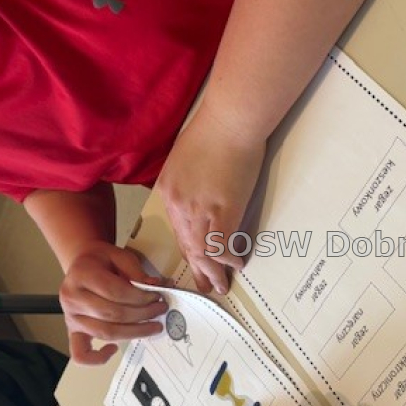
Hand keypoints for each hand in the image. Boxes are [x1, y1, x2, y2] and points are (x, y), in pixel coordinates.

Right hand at [60, 241, 166, 363]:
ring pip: (105, 333)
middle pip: (112, 314)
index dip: (140, 297)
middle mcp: (72, 298)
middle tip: (160, 310)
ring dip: (134, 332)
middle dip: (142, 314)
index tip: (157, 296)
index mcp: (82, 275)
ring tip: (153, 326)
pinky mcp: (73, 331)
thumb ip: (137, 271)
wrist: (82, 264)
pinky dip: (97, 358)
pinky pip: (80, 353)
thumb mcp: (120, 256)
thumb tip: (157, 286)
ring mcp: (71, 317)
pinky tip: (114, 349)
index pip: (115, 292)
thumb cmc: (102, 261)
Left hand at [156, 106, 264, 294]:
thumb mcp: (187, 155)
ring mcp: (199, 210)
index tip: (196, 261)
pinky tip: (238, 264)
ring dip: (213, 272)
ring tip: (222, 286)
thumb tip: (202, 192)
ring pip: (202, 251)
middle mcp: (178, 205)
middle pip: (186, 245)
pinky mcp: (223, 210)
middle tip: (205, 286)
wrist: (230, 119)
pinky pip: (222, 245)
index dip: (189, 249)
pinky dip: (229, 258)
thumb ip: (189, 178)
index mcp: (167, 191)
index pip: (178, 229)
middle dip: (197, 269)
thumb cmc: (214, 129)